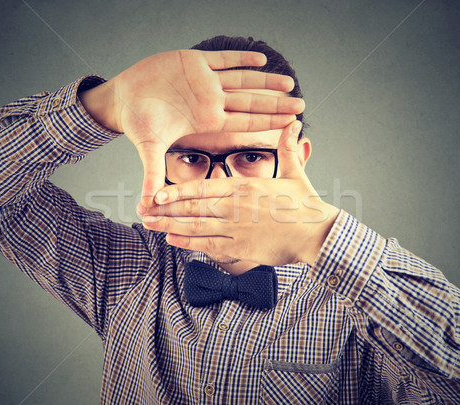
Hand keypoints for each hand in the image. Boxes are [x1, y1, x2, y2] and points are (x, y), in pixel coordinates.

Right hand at [79, 50, 304, 205]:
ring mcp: (205, 80)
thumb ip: (154, 172)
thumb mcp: (149, 146)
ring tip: (289, 82)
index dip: (268, 123)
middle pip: (251, 102)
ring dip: (266, 81)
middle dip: (276, 104)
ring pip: (243, 80)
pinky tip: (260, 59)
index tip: (291, 125)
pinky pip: (223, 59)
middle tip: (302, 105)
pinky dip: (240, 58)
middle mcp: (211, 101)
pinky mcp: (194, 60)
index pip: (244, 123)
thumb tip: (148, 204)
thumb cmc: (138, 122)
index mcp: (207, 120)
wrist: (124, 97)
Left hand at [140, 121, 339, 267]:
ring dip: (170, 226)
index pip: (204, 188)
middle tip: (142, 210)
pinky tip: (172, 240)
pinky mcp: (240, 249)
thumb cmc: (305, 205)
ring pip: (196, 226)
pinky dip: (188, 242)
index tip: (158, 192)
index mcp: (244, 188)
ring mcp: (236, 229)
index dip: (178, 191)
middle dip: (165, 209)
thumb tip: (294, 123)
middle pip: (193, 207)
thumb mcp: (295, 172)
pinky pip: (208, 245)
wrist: (317, 234)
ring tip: (150, 224)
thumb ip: (287, 148)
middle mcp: (235, 208)